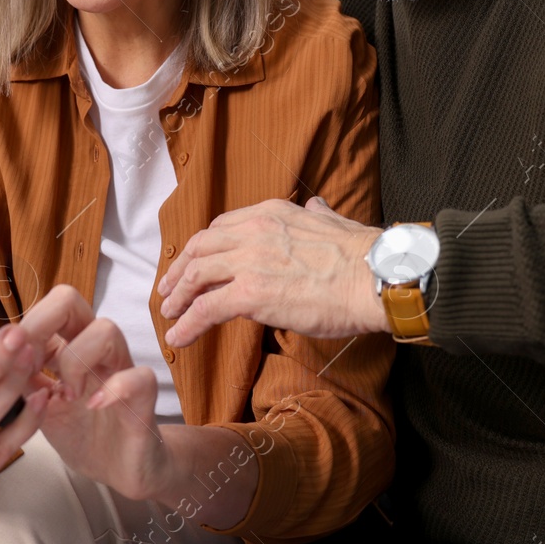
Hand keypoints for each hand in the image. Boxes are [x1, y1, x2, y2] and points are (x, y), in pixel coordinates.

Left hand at [19, 286, 172, 501]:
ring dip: (76, 360)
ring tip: (67, 395)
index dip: (22, 326)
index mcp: (66, 347)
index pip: (42, 309)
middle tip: (32, 361)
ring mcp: (121, 369)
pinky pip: (139, 377)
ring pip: (106, 330)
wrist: (119, 468)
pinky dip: (114, 389)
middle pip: (70, 301)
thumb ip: (17, 375)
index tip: (10, 358)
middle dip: (42, 323)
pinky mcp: (143, 397)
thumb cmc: (82, 432)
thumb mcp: (39, 404)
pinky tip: (94, 406)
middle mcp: (94, 350)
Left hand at [158, 197, 386, 346]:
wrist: (375, 277)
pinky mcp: (250, 295)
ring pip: (196, 276)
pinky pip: (205, 309)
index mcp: (271, 212)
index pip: (222, 227)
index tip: (194, 263)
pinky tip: (179, 337)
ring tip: (169, 314)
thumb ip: (318, 214)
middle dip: (180, 269)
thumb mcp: (334, 220)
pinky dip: (187, 323)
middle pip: (200, 247)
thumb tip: (316, 207)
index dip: (202, 247)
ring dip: (177, 296)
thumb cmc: (363, 256)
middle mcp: (254, 230)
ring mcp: (249, 262)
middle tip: (169, 289)